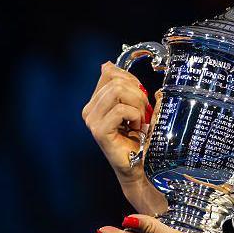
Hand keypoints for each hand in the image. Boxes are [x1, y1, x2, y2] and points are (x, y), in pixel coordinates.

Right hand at [82, 61, 152, 184]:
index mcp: (96, 102)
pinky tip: (137, 128)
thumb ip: (126, 86)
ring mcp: (92, 121)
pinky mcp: (99, 131)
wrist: (141, 167)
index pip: (110, 73)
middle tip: (144, 112)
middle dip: (137, 93)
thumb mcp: (136, 106)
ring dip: (137, 104)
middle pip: (116, 81)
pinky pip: (121, 110)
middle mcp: (89, 110)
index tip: (141, 96)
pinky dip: (135, 116)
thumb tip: (108, 64)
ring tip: (140, 120)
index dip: (131, 79)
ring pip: (117, 91)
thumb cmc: (140, 138)